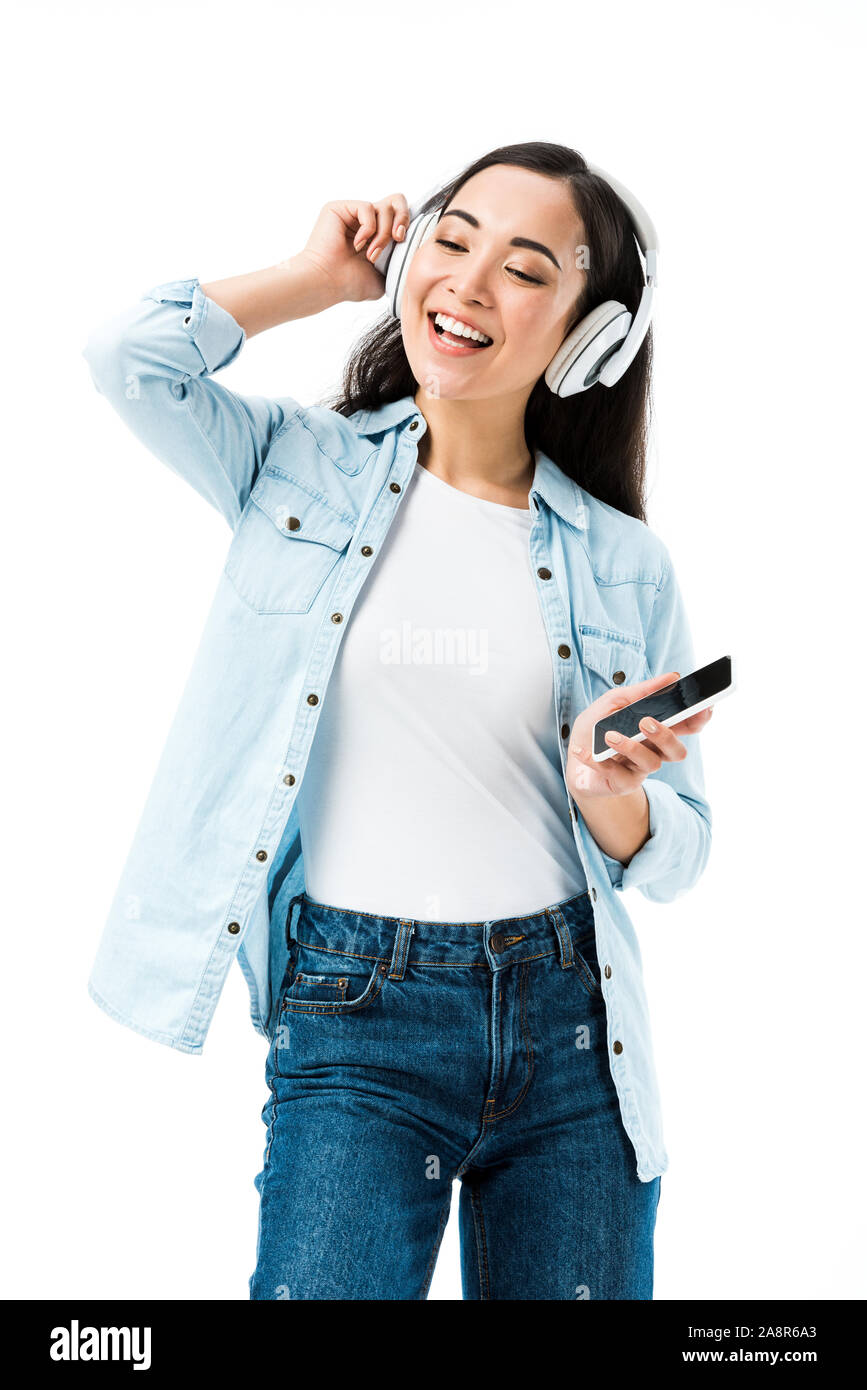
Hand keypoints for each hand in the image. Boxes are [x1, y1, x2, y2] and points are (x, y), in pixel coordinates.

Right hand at [296, 194, 410, 304]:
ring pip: (384, 207)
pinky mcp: (340, 208)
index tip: (402, 243)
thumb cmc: (351, 284)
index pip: (400, 214)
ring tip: (371, 254)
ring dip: (383, 234)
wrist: (328, 283)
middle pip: (397, 201)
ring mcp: (353, 213)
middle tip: (397, 239)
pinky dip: (368, 228)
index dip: (407, 224)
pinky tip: (357, 244)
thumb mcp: (385, 276)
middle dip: (402, 220)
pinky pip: (367, 207)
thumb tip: (415, 251)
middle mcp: (365, 221)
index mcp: (377, 233)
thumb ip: (399, 261)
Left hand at [567, 670, 714, 799]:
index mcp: (658, 730)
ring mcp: (639, 770)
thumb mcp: (613, 702)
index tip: (704, 707)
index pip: (687, 727)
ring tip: (609, 736)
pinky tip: (581, 750)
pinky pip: (615, 774)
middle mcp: (654, 751)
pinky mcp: (621, 784)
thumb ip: (641, 692)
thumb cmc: (597, 729)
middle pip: (676, 750)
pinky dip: (597, 761)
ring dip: (630, 747)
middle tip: (646, 722)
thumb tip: (672, 676)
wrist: (573, 760)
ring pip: (650, 764)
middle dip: (665, 736)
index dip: (699, 719)